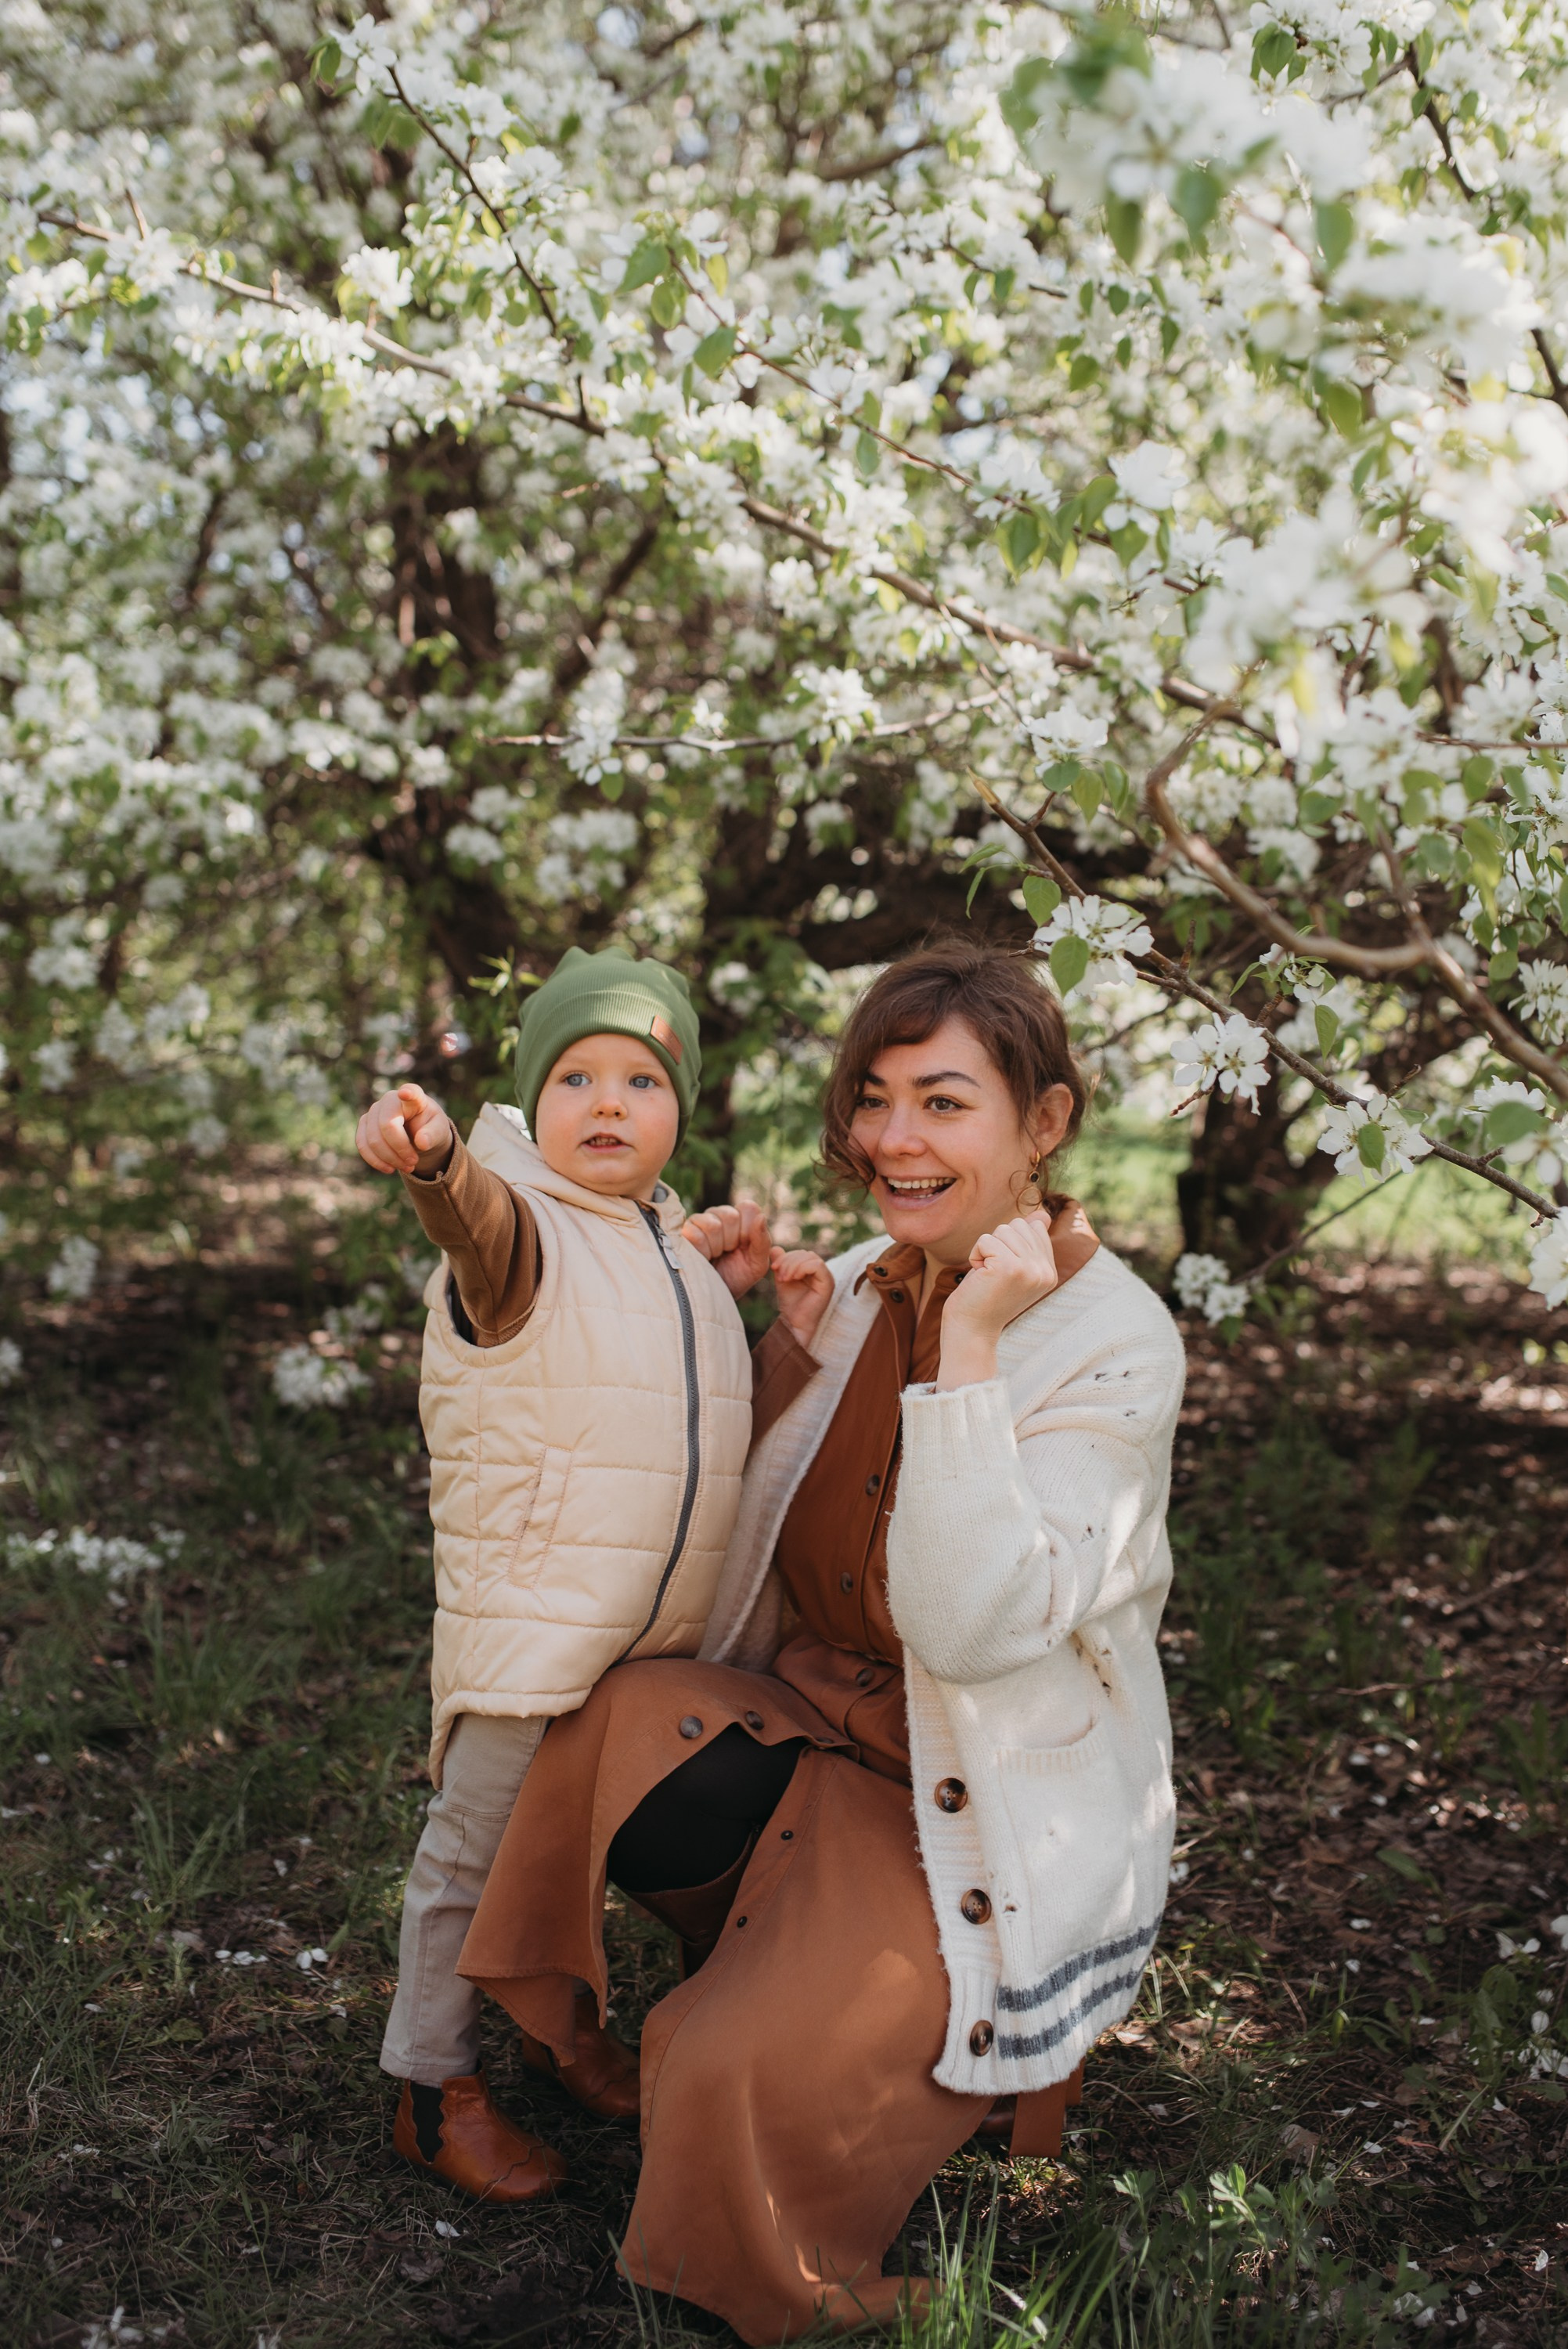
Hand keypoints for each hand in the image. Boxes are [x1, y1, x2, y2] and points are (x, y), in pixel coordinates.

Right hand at [356, 1083, 453, 1177]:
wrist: (418, 1133)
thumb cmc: (430, 1128)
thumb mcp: (439, 1131)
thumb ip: (433, 1135)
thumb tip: (422, 1142)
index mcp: (415, 1097)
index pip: (412, 1092)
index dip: (408, 1093)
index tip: (406, 1093)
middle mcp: (390, 1099)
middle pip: (386, 1126)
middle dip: (400, 1149)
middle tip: (413, 1163)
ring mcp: (374, 1110)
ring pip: (372, 1138)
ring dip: (389, 1158)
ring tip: (407, 1168)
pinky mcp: (364, 1123)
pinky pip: (362, 1144)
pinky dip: (375, 1160)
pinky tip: (389, 1168)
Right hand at [681, 1200, 772, 1297]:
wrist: (714, 1297)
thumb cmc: (737, 1278)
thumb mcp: (757, 1264)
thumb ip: (762, 1240)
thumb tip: (761, 1216)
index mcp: (741, 1217)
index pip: (748, 1208)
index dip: (748, 1231)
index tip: (745, 1247)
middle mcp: (720, 1214)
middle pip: (730, 1216)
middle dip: (731, 1241)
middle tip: (727, 1255)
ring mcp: (700, 1220)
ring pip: (712, 1225)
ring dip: (716, 1248)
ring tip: (714, 1257)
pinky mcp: (683, 1231)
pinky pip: (695, 1235)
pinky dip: (702, 1252)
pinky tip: (702, 1258)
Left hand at [770, 1246, 833, 1352]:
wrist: (794, 1323)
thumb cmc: (790, 1304)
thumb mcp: (782, 1279)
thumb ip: (780, 1264)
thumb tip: (775, 1247)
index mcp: (813, 1270)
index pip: (801, 1253)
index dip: (786, 1256)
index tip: (773, 1268)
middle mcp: (822, 1272)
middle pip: (806, 1254)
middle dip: (788, 1260)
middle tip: (777, 1273)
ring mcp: (827, 1277)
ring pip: (811, 1257)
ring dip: (793, 1265)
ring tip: (783, 1278)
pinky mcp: (828, 1284)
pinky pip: (817, 1266)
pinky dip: (802, 1269)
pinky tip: (792, 1279)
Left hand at [936, 1209, 1058, 1389]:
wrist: (971, 1330)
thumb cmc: (986, 1297)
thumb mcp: (1013, 1267)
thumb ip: (1029, 1241)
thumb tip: (1044, 1214)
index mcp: (1049, 1272)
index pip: (1034, 1228)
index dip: (1009, 1243)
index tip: (1003, 1272)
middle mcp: (1045, 1271)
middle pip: (1018, 1225)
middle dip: (997, 1244)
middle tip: (992, 1274)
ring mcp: (1030, 1269)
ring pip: (1002, 1230)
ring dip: (985, 1250)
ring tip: (986, 1276)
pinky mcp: (1009, 1267)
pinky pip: (985, 1240)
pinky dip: (975, 1255)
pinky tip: (979, 1277)